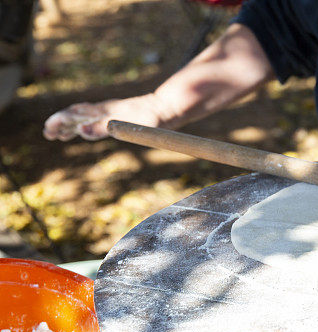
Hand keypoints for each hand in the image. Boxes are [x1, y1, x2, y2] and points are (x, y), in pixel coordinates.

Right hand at [43, 93, 169, 140]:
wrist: (166, 108)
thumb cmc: (149, 119)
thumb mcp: (126, 126)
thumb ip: (103, 128)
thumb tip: (80, 130)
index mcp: (103, 112)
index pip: (75, 114)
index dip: (60, 121)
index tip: (49, 130)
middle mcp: (105, 110)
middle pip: (77, 115)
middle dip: (61, 124)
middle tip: (48, 134)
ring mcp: (112, 112)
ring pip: (85, 117)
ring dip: (72, 126)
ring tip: (60, 135)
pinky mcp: (119, 116)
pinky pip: (97, 120)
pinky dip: (86, 125)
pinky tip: (84, 130)